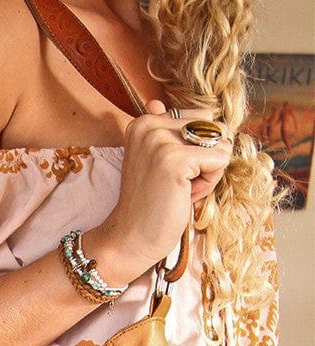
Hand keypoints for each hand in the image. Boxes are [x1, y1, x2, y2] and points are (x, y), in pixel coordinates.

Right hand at [87, 100, 232, 285]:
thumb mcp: (154, 160)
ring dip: (208, 173)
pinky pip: (221, 160)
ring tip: (179, 190)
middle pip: (214, 128)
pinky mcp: (176, 160)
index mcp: (144, 121)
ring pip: (220, 143)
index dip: (196, 151)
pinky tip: (184, 196)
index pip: (202, 119)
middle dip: (205, 159)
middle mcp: (150, 124)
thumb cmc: (149, 205)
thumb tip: (155, 102)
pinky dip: (209, 183)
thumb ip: (161, 129)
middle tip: (177, 185)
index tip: (171, 175)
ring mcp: (162, 141)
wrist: (131, 238)